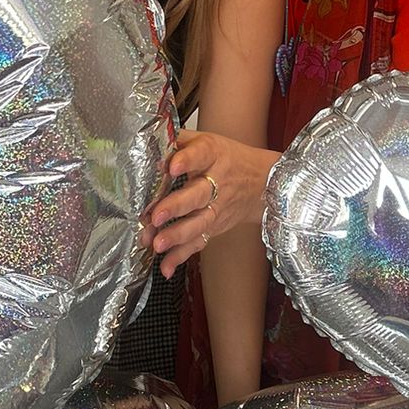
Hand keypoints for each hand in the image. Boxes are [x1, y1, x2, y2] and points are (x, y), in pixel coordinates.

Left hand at [141, 130, 278, 276]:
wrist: (262, 182)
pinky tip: (166, 266)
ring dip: (177, 235)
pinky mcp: (214, 227)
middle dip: (176, 207)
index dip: (187, 160)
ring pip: (199, 223)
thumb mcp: (206, 141)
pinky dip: (181, 256)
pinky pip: (198, 242)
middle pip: (198, 194)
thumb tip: (146, 142)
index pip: (201, 155)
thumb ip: (178, 141)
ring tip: (157, 243)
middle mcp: (217, 182)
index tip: (173, 166)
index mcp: (212, 154)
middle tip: (155, 216)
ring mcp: (217, 207)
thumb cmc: (225, 159)